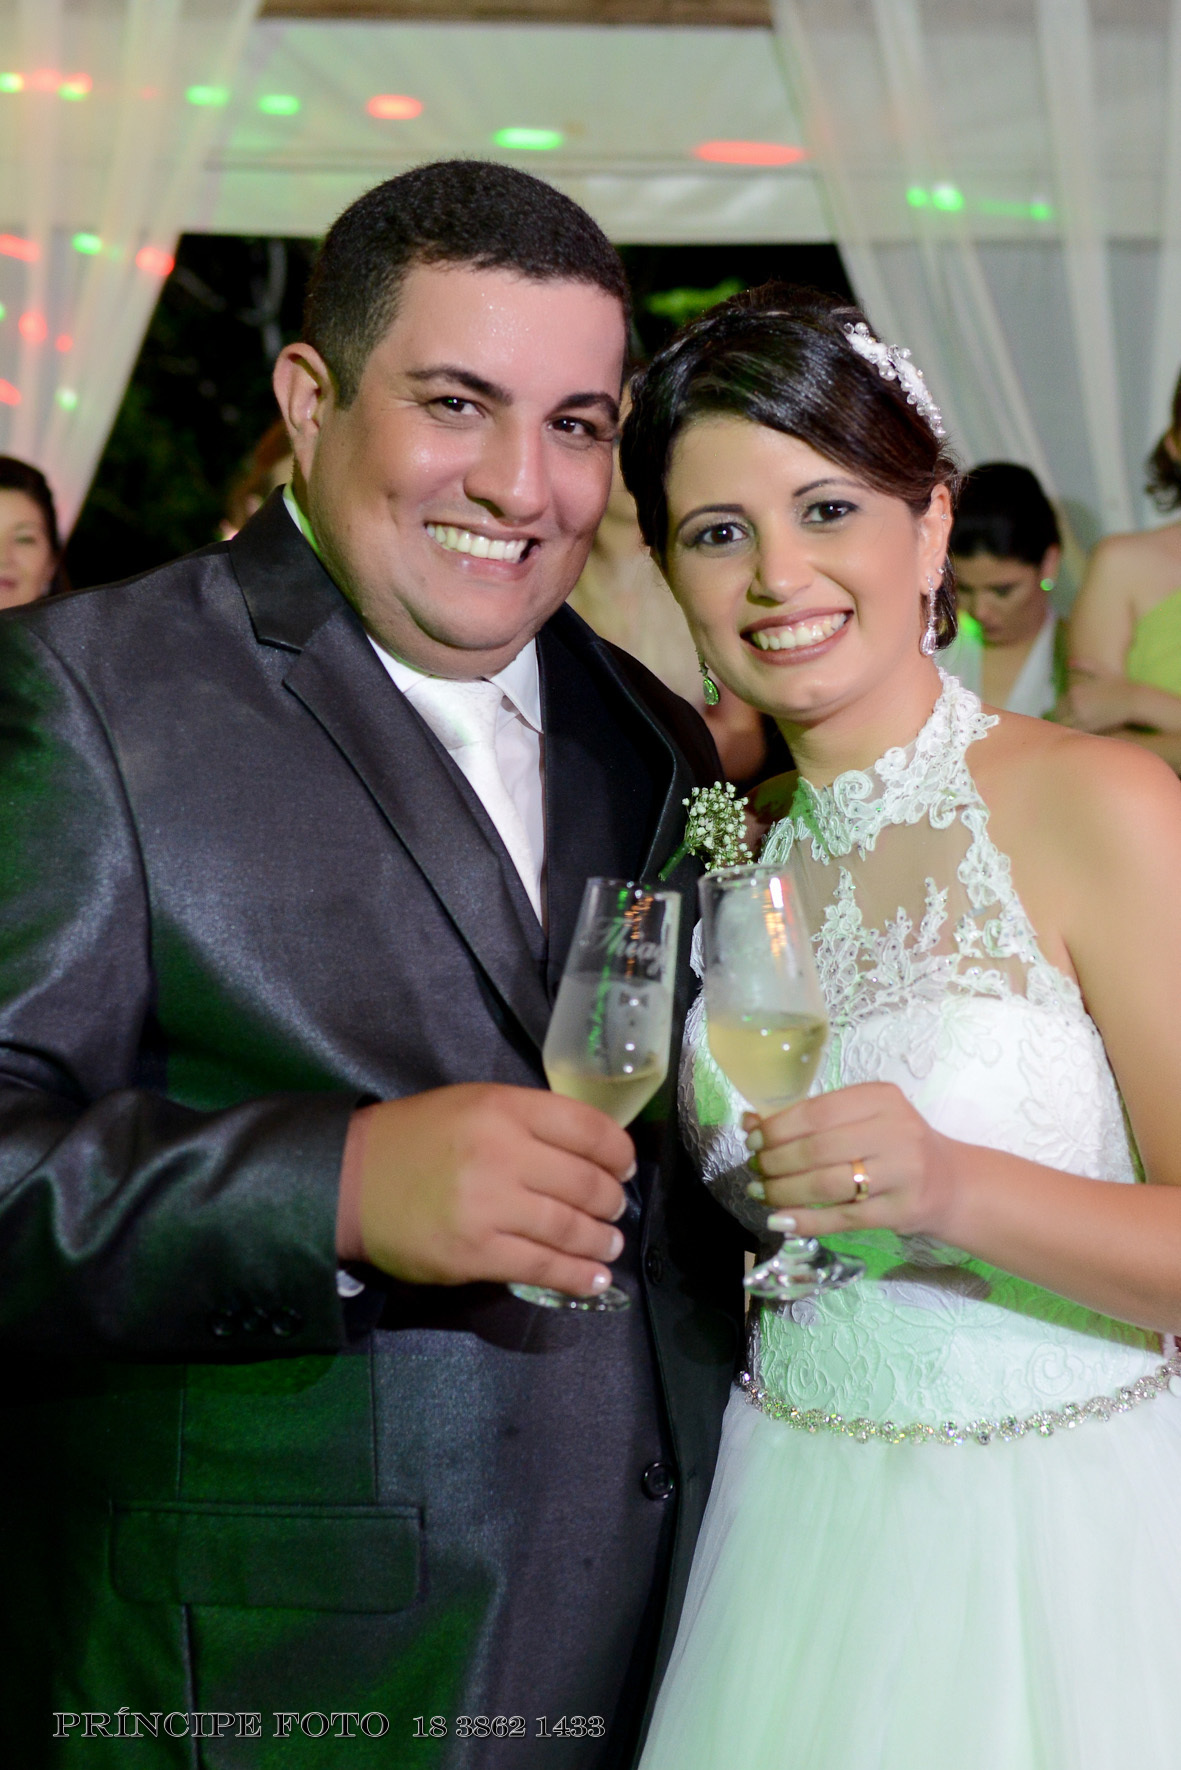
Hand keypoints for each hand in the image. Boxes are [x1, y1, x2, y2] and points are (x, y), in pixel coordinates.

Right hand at [338, 1083, 634, 1295]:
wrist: (350, 1181)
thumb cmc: (416, 1139)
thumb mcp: (473, 1106)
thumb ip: (528, 1122)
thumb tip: (588, 1154)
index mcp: (504, 1109)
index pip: (587, 1128)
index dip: (617, 1152)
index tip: (624, 1167)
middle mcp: (502, 1153)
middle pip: (585, 1182)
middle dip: (611, 1201)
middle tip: (614, 1211)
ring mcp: (489, 1206)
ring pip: (569, 1228)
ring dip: (599, 1241)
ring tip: (609, 1246)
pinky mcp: (475, 1253)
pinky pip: (541, 1268)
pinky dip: (575, 1277)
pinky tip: (593, 1280)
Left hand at [745, 1082, 955, 1239]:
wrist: (951, 1183)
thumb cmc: (896, 1145)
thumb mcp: (864, 1118)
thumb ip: (813, 1119)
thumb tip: (749, 1121)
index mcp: (882, 1098)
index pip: (816, 1112)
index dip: (776, 1128)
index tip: (752, 1139)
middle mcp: (895, 1131)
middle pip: (817, 1149)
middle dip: (775, 1161)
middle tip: (755, 1169)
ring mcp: (902, 1173)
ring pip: (826, 1184)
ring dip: (784, 1191)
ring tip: (761, 1192)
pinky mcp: (901, 1211)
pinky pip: (842, 1218)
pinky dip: (806, 1219)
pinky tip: (781, 1219)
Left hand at [1056, 661, 1136, 731]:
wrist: (1135, 700)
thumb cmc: (1120, 684)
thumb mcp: (1102, 671)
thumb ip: (1084, 666)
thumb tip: (1068, 662)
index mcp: (1075, 691)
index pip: (1059, 702)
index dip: (1063, 707)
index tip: (1069, 710)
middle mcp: (1076, 704)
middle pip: (1059, 714)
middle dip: (1063, 716)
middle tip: (1071, 719)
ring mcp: (1082, 716)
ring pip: (1065, 723)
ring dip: (1067, 724)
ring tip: (1077, 724)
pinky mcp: (1090, 727)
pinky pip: (1075, 732)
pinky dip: (1075, 732)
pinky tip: (1084, 729)